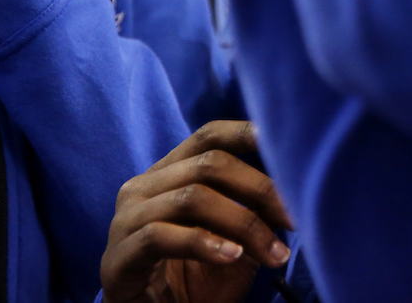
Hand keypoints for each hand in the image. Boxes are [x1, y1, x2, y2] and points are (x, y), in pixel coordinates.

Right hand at [101, 121, 293, 302]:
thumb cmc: (199, 278)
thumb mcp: (234, 234)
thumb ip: (253, 204)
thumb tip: (294, 178)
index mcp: (168, 173)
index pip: (209, 136)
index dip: (246, 133)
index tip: (287, 145)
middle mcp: (142, 187)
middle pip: (209, 165)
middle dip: (260, 190)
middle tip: (295, 220)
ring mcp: (125, 221)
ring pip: (192, 198)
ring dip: (244, 225)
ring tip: (274, 254)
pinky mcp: (117, 258)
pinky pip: (161, 236)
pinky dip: (203, 244)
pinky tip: (232, 257)